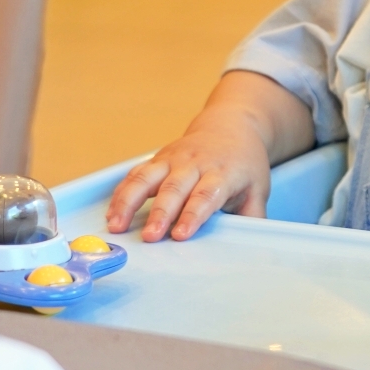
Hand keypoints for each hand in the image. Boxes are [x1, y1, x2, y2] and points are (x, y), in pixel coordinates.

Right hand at [105, 120, 270, 241]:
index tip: (181, 234)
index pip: (206, 195)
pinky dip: (122, 193)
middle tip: (150, 236)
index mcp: (223, 172)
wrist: (230, 127)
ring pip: (148, 178)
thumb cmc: (243, 164)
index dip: (193, 214)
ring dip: (130, 202)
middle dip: (161, 213)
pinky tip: (112, 212)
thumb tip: (250, 242)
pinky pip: (136, 174)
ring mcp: (174, 159)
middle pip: (175, 188)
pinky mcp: (158, 158)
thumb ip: (252, 216)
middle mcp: (197, 163)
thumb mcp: (258, 188)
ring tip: (117, 226)